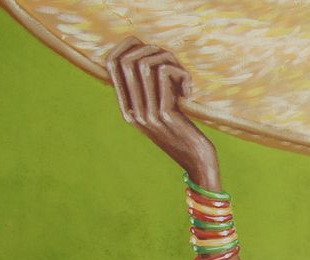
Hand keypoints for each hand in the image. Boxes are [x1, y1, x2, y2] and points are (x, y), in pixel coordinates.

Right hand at [106, 37, 218, 186]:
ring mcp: (147, 112)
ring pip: (145, 64)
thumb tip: (150, 57)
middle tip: (172, 63)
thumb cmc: (186, 133)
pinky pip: (164, 74)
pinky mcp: (165, 113)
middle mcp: (132, 110)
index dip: (127, 46)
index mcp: (127, 109)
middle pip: (127, 60)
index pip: (111, 64)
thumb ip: (152, 91)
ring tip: (183, 76)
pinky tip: (188, 91)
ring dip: (169, 60)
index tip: (148, 47)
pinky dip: (181, 73)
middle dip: (152, 51)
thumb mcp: (163, 111)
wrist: (198, 163)